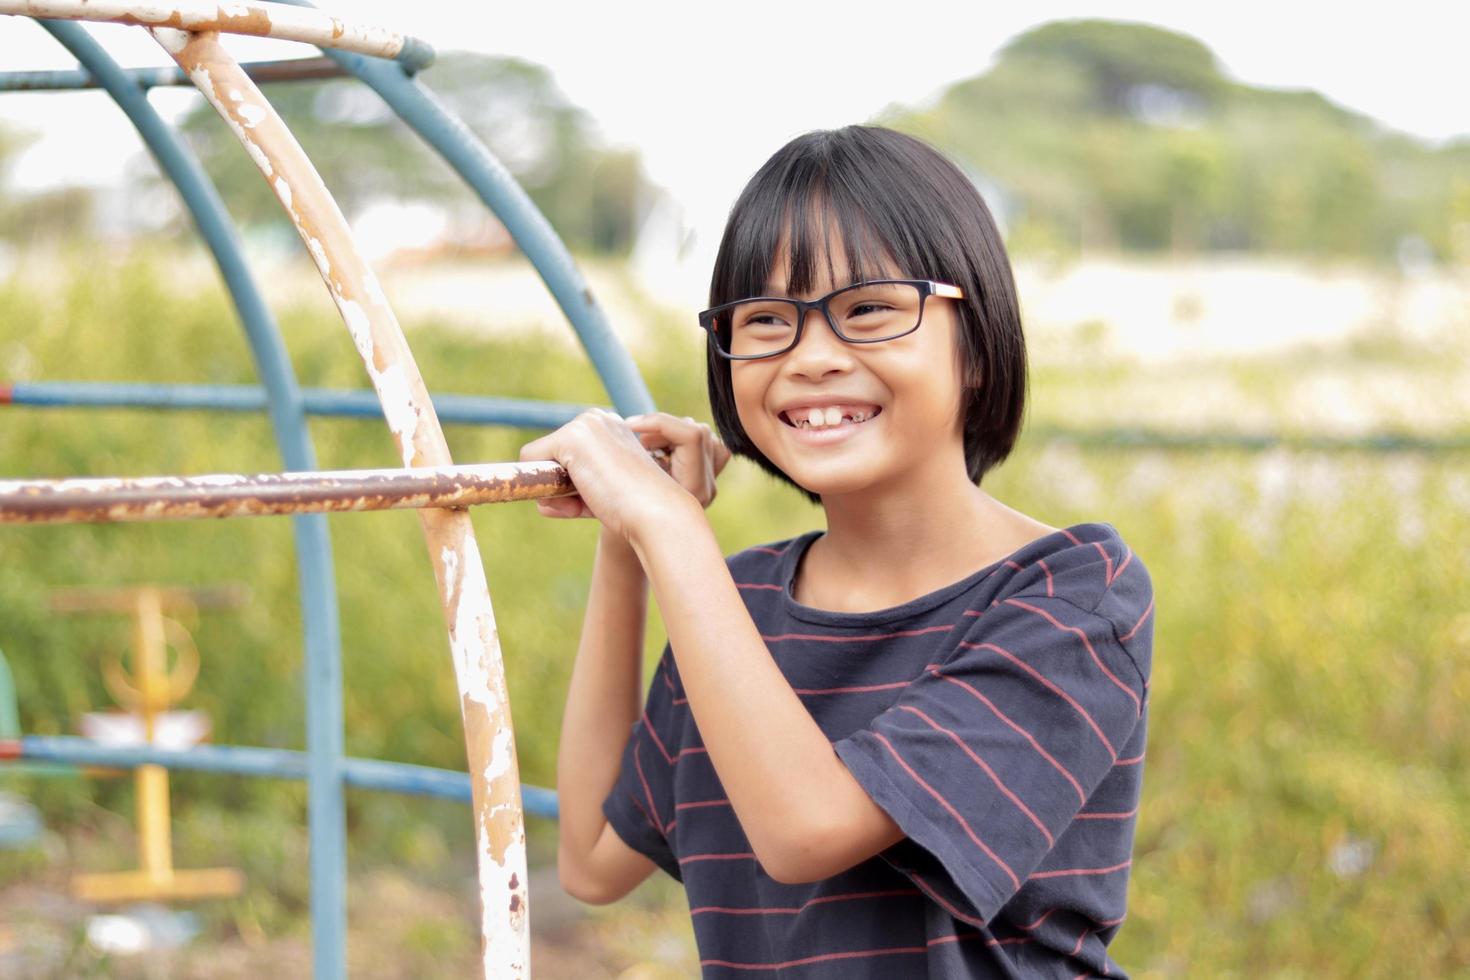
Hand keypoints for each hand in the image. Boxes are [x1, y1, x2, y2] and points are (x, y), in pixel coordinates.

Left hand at [518, 409, 726, 545]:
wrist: (656, 513)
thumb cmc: (634, 508)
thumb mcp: (601, 493)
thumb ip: (574, 494)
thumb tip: (542, 503)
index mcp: (609, 428)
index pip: (567, 453)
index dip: (573, 481)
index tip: (599, 494)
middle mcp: (596, 419)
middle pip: (550, 454)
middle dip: (559, 483)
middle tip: (593, 498)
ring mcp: (583, 426)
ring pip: (538, 460)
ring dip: (554, 489)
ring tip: (589, 499)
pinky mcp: (570, 438)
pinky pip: (529, 463)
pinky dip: (543, 489)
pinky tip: (578, 497)